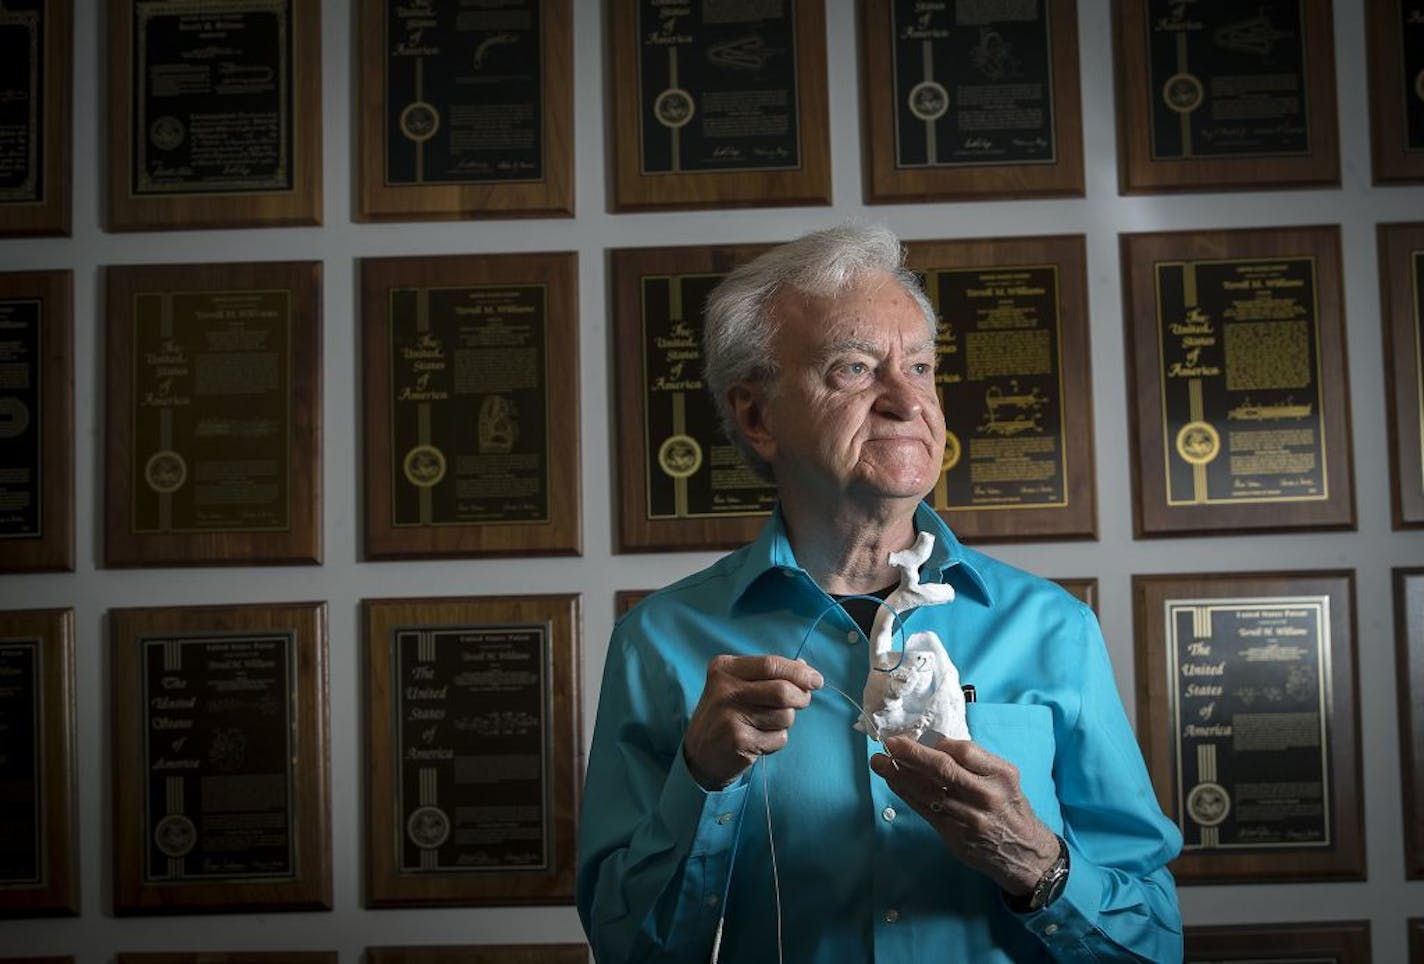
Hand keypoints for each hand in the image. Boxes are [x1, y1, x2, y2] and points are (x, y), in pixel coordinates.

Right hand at [683, 655, 822, 788]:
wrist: (700, 754)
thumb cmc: (727, 715)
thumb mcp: (738, 686)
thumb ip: (768, 675)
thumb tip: (805, 666)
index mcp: (725, 668)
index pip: (771, 664)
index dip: (799, 672)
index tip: (817, 680)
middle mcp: (724, 689)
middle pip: (782, 690)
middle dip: (801, 697)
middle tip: (803, 702)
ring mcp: (730, 715)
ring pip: (784, 715)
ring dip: (785, 722)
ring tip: (766, 724)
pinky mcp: (739, 740)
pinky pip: (779, 738)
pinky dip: (776, 740)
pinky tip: (759, 740)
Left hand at [869, 735, 1059, 894]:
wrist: (1025, 855)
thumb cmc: (1010, 808)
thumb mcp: (1005, 779)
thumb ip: (975, 763)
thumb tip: (934, 744)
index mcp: (1001, 775)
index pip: (964, 751)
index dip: (937, 744)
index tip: (918, 738)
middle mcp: (986, 795)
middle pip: (942, 769)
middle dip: (911, 754)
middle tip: (889, 744)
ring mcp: (970, 818)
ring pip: (928, 791)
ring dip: (899, 775)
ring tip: (879, 763)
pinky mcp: (956, 836)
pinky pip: (925, 810)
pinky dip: (906, 794)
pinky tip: (894, 783)